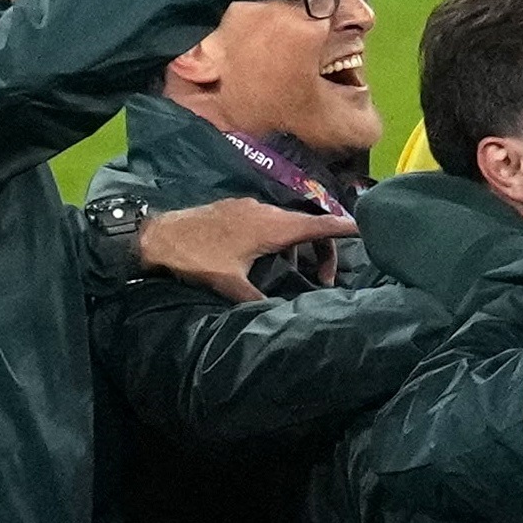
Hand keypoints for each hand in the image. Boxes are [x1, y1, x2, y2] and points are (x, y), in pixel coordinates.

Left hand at [138, 200, 356, 302]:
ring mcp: (249, 206)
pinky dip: (282, 237)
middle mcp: (265, 210)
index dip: (344, 229)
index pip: (318, 225)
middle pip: (307, 225)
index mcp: (271, 226)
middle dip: (323, 248)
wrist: (155, 236)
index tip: (366, 229)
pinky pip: (270, 220)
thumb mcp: (230, 285)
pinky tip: (273, 257)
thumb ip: (259, 299)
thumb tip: (281, 315)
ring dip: (300, 245)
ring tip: (300, 271)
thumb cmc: (195, 258)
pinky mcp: (236, 209)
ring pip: (288, 223)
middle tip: (325, 279)